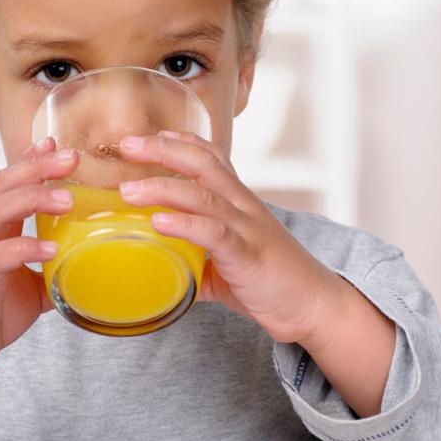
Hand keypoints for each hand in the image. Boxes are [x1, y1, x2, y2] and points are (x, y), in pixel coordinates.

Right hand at [0, 136, 78, 420]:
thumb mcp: (29, 286)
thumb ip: (52, 269)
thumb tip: (90, 267)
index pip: (8, 182)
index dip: (30, 160)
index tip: (57, 143)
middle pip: (2, 185)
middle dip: (37, 167)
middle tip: (71, 158)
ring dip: (32, 200)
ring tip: (67, 199)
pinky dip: (24, 248)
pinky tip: (51, 249)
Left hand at [115, 130, 352, 348]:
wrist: (314, 305)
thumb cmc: (273, 282)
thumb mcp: (229, 264)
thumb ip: (198, 260)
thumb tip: (165, 266)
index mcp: (240, 203)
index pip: (212, 158)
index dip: (181, 141)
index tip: (149, 135)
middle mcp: (244, 207)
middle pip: (203, 163)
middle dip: (163, 149)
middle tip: (126, 145)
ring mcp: (248, 229)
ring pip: (203, 195)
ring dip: (162, 188)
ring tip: (128, 191)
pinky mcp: (248, 255)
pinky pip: (214, 233)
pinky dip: (184, 224)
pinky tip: (158, 222)